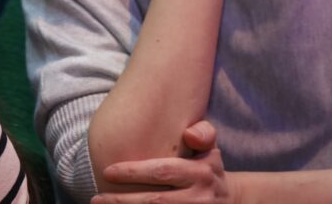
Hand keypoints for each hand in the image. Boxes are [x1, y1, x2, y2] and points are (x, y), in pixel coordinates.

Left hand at [92, 121, 236, 203]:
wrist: (236, 203)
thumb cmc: (210, 171)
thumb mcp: (212, 151)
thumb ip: (203, 135)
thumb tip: (189, 134)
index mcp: (200, 172)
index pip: (162, 171)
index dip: (133, 172)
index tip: (107, 172)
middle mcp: (198, 197)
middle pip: (155, 201)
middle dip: (122, 201)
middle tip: (96, 198)